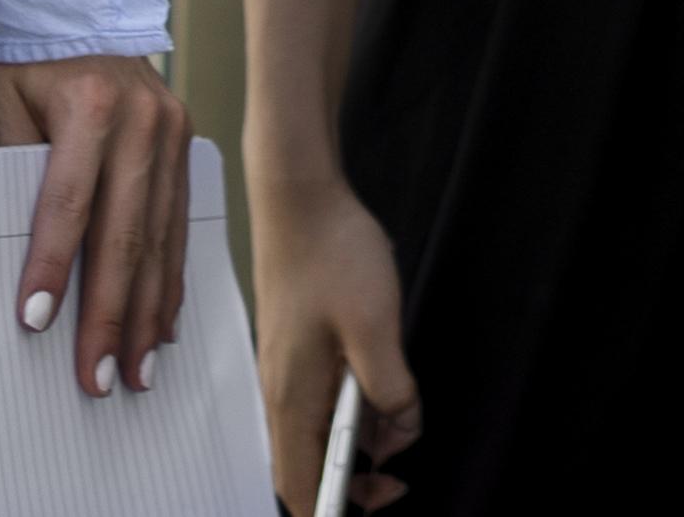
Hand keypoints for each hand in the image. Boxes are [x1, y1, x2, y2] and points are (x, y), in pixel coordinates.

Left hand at [0, 53, 194, 407]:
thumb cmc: (20, 58)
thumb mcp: (1, 106)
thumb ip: (16, 174)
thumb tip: (17, 256)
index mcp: (92, 106)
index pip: (70, 203)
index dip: (53, 267)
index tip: (36, 325)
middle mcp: (144, 119)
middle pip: (126, 233)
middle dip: (112, 314)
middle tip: (98, 376)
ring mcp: (173, 130)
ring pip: (161, 237)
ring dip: (148, 311)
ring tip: (136, 370)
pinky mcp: (185, 140)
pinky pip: (179, 221)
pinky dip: (171, 277)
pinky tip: (165, 324)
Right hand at [251, 153, 418, 512]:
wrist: (299, 197)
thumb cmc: (331, 254)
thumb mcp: (375, 326)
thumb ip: (391, 388)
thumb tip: (402, 429)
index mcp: (292, 398)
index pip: (299, 486)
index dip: (331, 510)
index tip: (375, 502)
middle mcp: (280, 393)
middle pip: (302, 467)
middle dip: (347, 484)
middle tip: (394, 478)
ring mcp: (285, 370)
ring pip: (311, 434)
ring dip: (351, 444)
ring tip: (395, 428)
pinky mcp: (295, 349)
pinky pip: (315, 402)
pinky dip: (346, 413)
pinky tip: (378, 390)